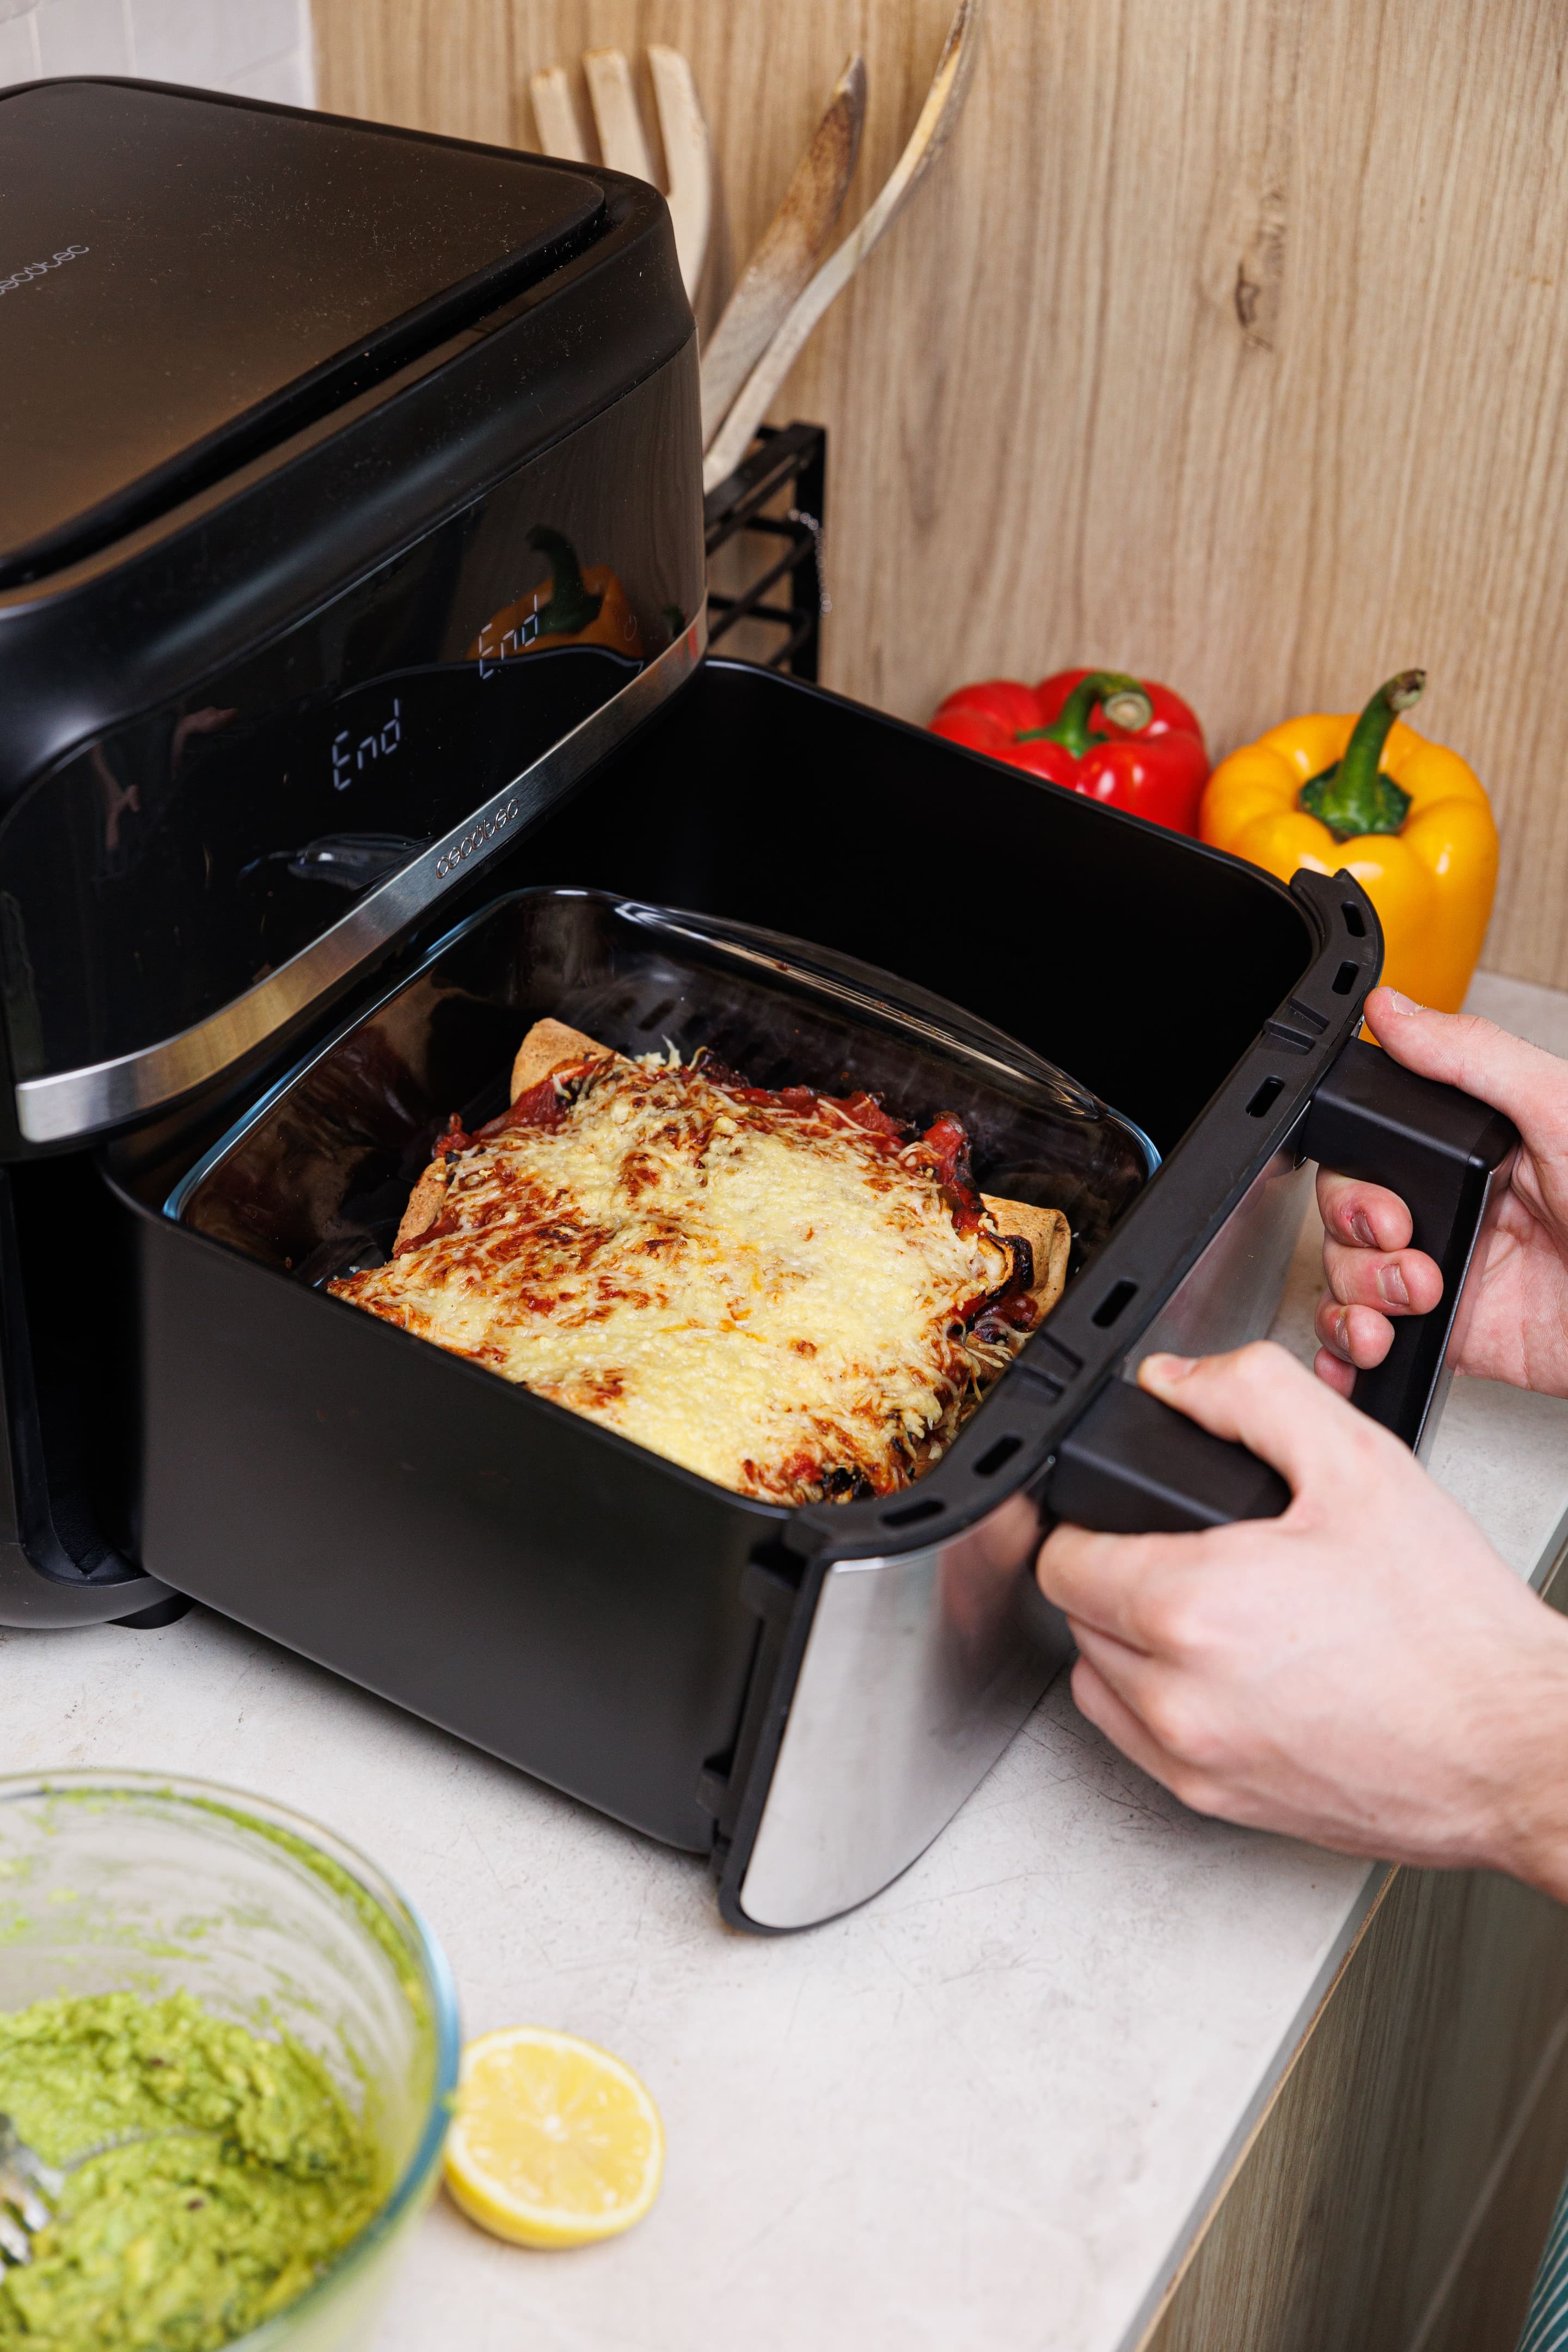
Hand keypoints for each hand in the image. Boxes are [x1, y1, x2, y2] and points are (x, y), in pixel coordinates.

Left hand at [1036, 1342, 1567, 1894]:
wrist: (1513, 1745)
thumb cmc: (1451, 1628)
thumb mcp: (1358, 1463)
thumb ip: (1252, 1395)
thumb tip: (1175, 1381)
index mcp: (1193, 1608)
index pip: (1063, 1557)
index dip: (1087, 1520)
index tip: (1122, 1511)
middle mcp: (1178, 1697)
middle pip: (1077, 1617)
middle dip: (1114, 1573)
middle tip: (1181, 1548)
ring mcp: (1194, 1761)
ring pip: (1100, 1682)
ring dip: (1127, 1640)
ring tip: (1200, 1606)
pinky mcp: (1217, 1805)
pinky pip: (1138, 1741)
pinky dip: (1157, 1701)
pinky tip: (1219, 1669)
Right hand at [1315, 986, 1567, 1397]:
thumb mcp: (1559, 1112)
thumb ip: (1474, 1057)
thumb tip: (1396, 1012)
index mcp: (1475, 1150)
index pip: (1371, 1152)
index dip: (1356, 1183)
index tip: (1389, 1210)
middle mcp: (1455, 1207)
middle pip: (1345, 1218)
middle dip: (1355, 1245)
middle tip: (1407, 1256)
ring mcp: (1448, 1273)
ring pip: (1345, 1279)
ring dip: (1354, 1299)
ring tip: (1414, 1305)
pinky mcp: (1451, 1334)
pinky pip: (1368, 1338)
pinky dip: (1345, 1347)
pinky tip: (1366, 1343)